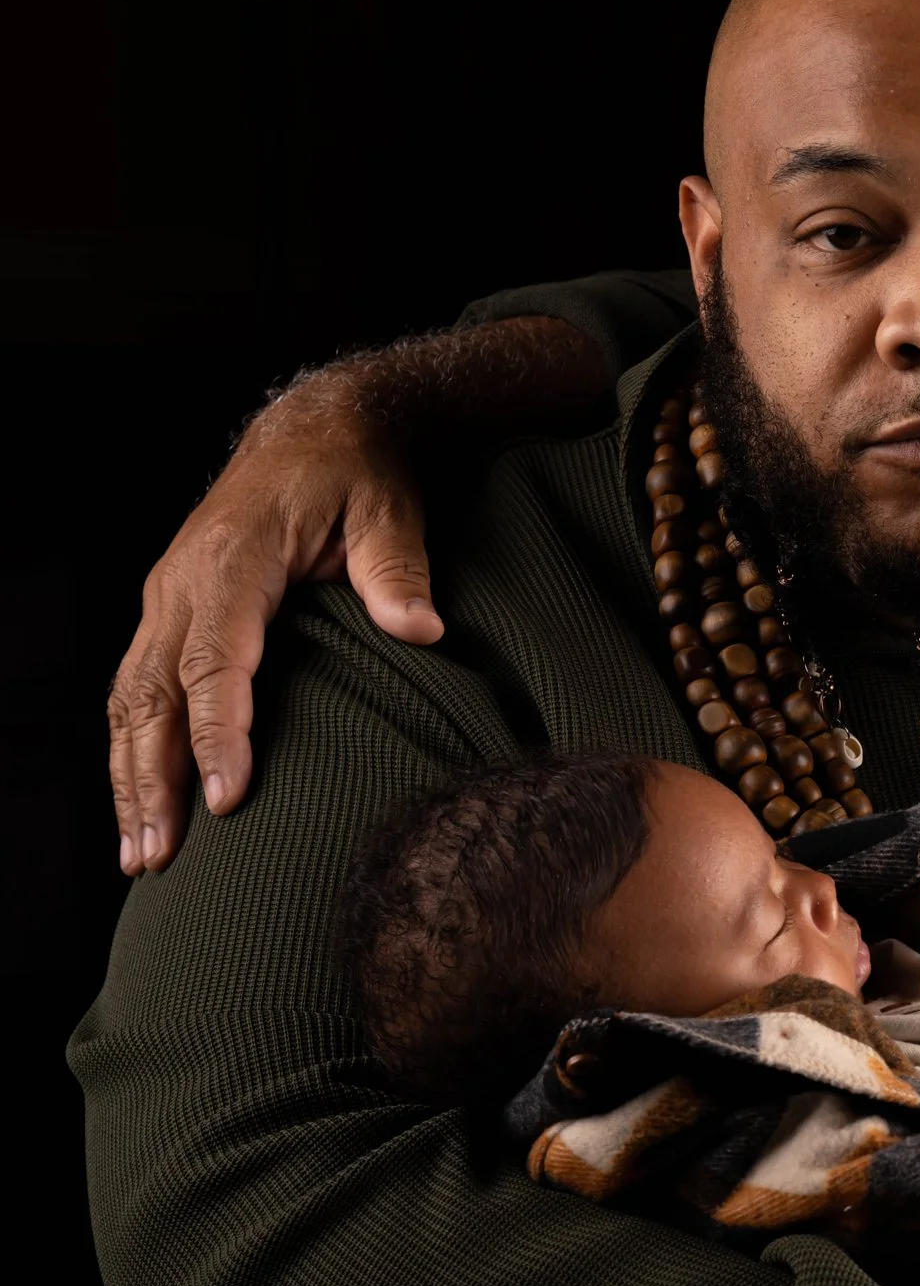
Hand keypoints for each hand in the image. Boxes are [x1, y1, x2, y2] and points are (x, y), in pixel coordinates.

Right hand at [109, 370, 439, 872]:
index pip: (216, 662)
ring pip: (131, 700)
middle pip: (154, 695)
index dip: (219, 734)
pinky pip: (136, 688)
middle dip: (152, 781)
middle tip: (159, 858)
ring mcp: (169, 596)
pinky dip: (133, 749)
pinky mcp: (170, 610)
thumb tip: (422, 630)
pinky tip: (142, 803)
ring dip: (131, 779)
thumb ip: (397, 569)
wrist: (319, 427)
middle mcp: (183, 582)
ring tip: (141, 855)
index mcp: (232, 559)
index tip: (226, 801)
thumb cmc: (360, 473)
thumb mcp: (390, 508)